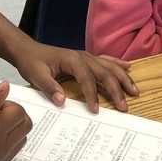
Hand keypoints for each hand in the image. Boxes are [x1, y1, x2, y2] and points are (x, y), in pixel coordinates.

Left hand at [12, 40, 138, 112]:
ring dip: (123, 79)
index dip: (92, 95)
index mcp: (72, 59)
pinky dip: (118, 64)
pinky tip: (128, 68)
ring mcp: (86, 56)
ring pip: (109, 66)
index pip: (87, 78)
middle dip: (116, 90)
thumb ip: (49, 87)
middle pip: (104, 73)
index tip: (95, 110)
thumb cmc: (31, 62)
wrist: (27, 50)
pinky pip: (106, 60)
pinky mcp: (86, 59)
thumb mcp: (36, 75)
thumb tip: (62, 101)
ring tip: (134, 91)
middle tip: (124, 107)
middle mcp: (82, 56)